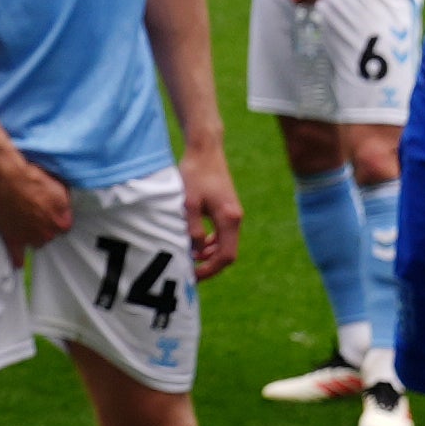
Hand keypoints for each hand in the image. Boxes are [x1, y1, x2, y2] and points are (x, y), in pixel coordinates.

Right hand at [0, 144, 75, 257]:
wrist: (5, 179)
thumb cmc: (31, 180)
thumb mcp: (59, 187)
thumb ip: (65, 204)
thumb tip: (65, 211)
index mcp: (60, 223)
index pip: (65, 226)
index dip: (58, 216)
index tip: (52, 210)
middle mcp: (46, 234)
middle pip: (50, 235)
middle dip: (45, 225)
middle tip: (35, 210)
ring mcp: (28, 239)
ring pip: (36, 242)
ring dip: (33, 235)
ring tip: (25, 221)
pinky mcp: (11, 238)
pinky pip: (16, 256)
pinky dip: (18, 259)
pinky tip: (19, 262)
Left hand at [179, 153, 243, 279]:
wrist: (205, 150)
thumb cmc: (195, 174)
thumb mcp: (189, 204)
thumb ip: (193, 229)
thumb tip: (195, 252)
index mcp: (229, 219)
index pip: (226, 255)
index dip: (210, 269)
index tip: (192, 275)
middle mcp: (235, 219)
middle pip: (228, 253)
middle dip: (210, 265)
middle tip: (190, 271)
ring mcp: (233, 214)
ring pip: (225, 244)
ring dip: (210, 254)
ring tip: (190, 258)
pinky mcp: (227, 209)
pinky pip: (222, 234)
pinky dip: (211, 242)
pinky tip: (197, 243)